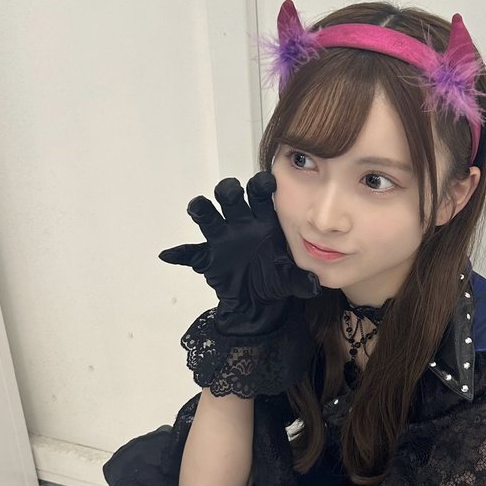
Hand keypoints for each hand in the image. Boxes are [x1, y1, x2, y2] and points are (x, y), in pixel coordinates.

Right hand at [158, 171, 319, 334]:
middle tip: (232, 193)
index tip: (265, 182)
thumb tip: (314, 285)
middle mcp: (240, 223)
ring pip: (208, 215)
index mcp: (263, 221)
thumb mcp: (291, 281)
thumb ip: (302, 280)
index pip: (260, 194)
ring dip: (203, 209)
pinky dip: (180, 254)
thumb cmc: (275, 281)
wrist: (258, 303)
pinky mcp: (208, 258)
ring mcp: (222, 239)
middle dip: (230, 191)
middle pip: (230, 196)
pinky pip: (190, 253)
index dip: (260, 185)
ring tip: (199, 209)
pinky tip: (170, 254)